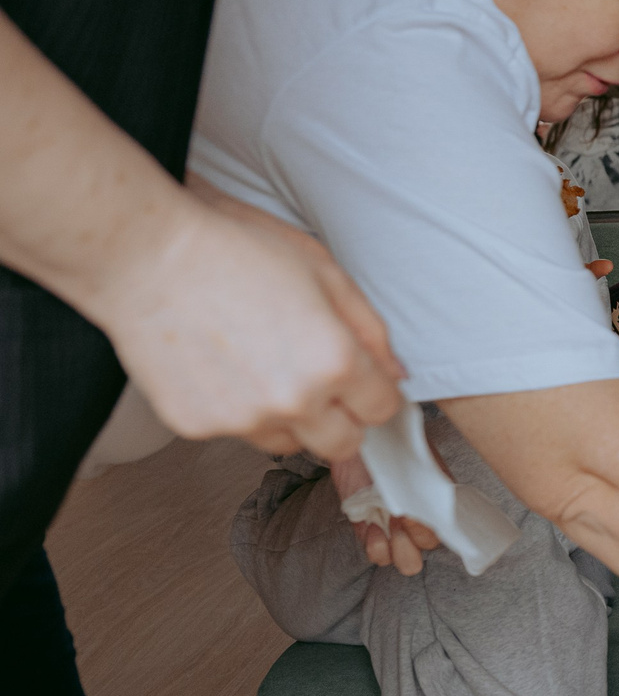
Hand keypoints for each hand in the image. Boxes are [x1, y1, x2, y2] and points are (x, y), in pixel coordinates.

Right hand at [95, 181, 405, 459]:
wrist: (146, 257)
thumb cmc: (235, 251)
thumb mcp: (324, 272)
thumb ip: (369, 329)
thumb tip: (394, 373)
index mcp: (335, 362)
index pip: (382, 410)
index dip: (374, 392)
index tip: (361, 380)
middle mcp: (293, 400)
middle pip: (343, 443)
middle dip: (342, 418)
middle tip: (320, 383)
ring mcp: (242, 419)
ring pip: (290, 443)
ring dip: (290, 419)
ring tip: (263, 368)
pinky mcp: (198, 426)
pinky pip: (237, 433)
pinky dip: (238, 411)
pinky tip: (223, 368)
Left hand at [328, 454, 441, 575]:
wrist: (368, 439)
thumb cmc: (398, 447)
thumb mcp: (420, 463)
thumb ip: (429, 486)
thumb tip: (426, 507)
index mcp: (438, 509)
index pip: (445, 538)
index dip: (427, 533)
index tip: (411, 514)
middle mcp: (418, 525)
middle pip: (420, 559)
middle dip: (410, 547)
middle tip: (399, 521)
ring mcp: (393, 531)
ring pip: (403, 563)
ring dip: (395, 549)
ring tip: (385, 523)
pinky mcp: (368, 530)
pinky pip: (376, 554)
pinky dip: (374, 545)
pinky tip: (371, 525)